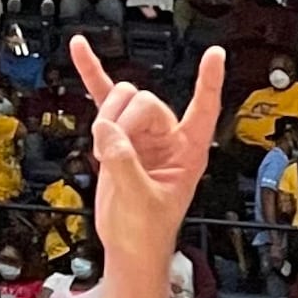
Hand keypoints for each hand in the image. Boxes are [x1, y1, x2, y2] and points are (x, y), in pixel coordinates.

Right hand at [71, 39, 226, 255]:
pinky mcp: (117, 136)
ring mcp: (142, 135)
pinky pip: (104, 98)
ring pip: (122, 99)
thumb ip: (125, 163)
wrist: (128, 246)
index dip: (209, 81)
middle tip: (113, 151)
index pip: (204, 108)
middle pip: (145, 101)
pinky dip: (92, 75)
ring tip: (104, 151)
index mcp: (189, 152)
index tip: (215, 55)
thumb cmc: (146, 232)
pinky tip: (82, 51)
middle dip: (123, 121)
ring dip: (106, 118)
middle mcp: (168, 138)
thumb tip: (108, 132)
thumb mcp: (140, 199)